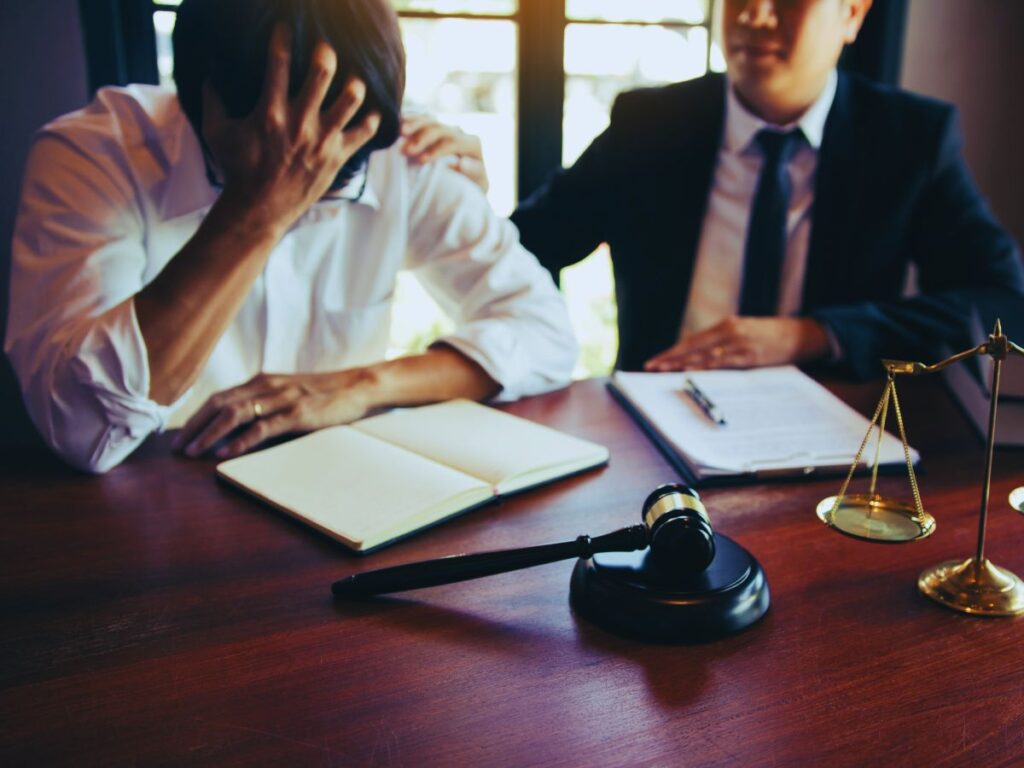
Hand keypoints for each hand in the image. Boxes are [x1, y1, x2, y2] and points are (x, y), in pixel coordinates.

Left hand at [172, 369, 378, 458]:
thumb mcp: (289, 392)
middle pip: (219, 403)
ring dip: (209, 434)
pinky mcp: (298, 413)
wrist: (358, 385)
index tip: (179, 437)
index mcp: (262, 381)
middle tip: (175, 448)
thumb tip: (238, 426)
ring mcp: (282, 399)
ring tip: (192, 452)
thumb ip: (265, 403)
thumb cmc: (324, 393)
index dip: (195, 417)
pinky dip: (241, 440)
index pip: (219, 397)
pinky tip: (226, 452)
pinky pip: (263, 427)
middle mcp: (267, 386)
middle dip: (193, 427)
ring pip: (235, 413)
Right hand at [202, 23, 381, 233]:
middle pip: (322, 73)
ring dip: (354, 83)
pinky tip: (371, 110)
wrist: (259, 209)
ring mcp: (322, 141)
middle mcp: (299, 123)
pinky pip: (364, 133)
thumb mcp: (217, 132)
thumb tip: (209, 72)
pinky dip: (371, 119)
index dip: (283, 38)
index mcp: (270, 112)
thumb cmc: (237, 168)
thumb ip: (213, 99)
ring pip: (350, 99)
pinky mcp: (337, 157)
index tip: (286, 26)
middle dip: (325, 53)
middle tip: (325, 47)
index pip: (278, 63)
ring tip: (351, 80)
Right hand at [400, 114, 488, 191]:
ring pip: (429, 119)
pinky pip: (419, 118)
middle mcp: (459, 132)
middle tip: (406, 151)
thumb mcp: (477, 186)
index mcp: (472, 144)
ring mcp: (444, 127)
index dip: (437, 150)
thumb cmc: (469, 188)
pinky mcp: (432, 126)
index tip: (421, 160)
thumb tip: (462, 162)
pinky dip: (408, 120)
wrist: (462, 187)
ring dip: (414, 125)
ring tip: (400, 133)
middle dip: (422, 138)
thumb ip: (474, 173)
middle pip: (439, 129)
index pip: (454, 142)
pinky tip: (398, 124)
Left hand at [644, 316, 830, 371]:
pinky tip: (692, 373)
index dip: (673, 351)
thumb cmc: (771, 337)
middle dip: (670, 358)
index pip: (692, 340)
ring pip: (704, 356)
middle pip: (693, 347)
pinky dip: (706, 369)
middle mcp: (729, 332)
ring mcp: (739, 344)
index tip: (655, 361)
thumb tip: (699, 360)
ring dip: (682, 365)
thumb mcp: (745, 333)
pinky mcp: (750, 357)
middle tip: (650, 367)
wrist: (802, 334)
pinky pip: (723, 364)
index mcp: (726, 325)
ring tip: (663, 372)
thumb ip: (723, 344)